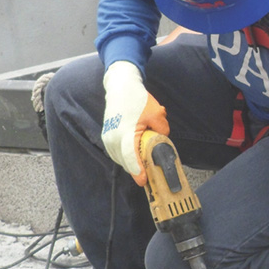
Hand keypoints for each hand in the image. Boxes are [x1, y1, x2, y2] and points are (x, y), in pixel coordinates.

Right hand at [102, 61, 168, 185]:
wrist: (120, 88)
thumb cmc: (137, 99)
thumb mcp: (157, 114)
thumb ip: (162, 131)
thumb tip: (162, 142)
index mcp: (125, 133)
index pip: (130, 157)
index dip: (138, 171)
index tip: (144, 181)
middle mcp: (113, 138)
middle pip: (126, 162)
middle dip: (138, 170)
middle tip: (151, 176)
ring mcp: (108, 139)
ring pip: (121, 159)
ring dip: (131, 163)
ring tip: (144, 165)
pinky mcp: (106, 138)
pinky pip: (117, 154)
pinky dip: (126, 157)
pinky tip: (135, 156)